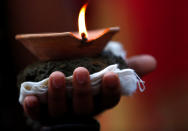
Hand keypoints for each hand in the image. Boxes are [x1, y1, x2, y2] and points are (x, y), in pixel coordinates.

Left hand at [23, 55, 155, 119]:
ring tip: (56, 76)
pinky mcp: (44, 112)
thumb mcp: (109, 69)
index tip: (112, 75)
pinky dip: (34, 109)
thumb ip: (128, 67)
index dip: (111, 90)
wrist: (69, 82)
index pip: (109, 100)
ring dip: (58, 95)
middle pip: (84, 106)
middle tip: (81, 71)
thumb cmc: (93, 76)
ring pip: (60, 110)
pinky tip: (29, 98)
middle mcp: (82, 110)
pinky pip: (38, 115)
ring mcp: (62, 113)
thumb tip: (152, 62)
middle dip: (83, 90)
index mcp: (99, 101)